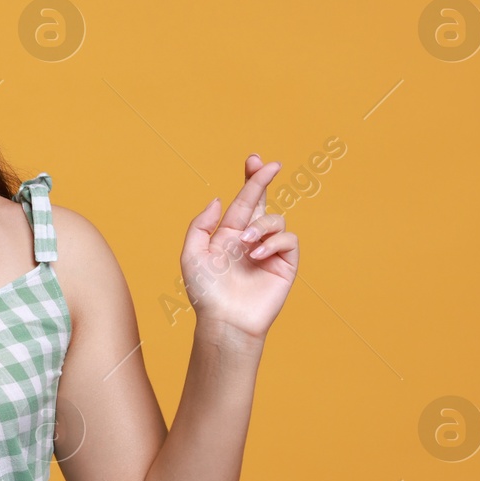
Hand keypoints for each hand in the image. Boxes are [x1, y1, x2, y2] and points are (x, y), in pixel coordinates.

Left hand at [179, 153, 298, 341]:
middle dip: (264, 180)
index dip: (250, 179)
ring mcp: (268, 250)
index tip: (254, 159)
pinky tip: (257, 254)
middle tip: (271, 165)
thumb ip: (201, 224)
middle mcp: (250, 238)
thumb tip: (219, 199)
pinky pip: (288, 239)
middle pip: (262, 201)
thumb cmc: (206, 292)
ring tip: (246, 242)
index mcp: (228, 233)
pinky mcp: (285, 264)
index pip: (242, 201)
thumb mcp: (192, 254)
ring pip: (276, 219)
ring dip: (261, 224)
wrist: (225, 320)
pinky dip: (273, 241)